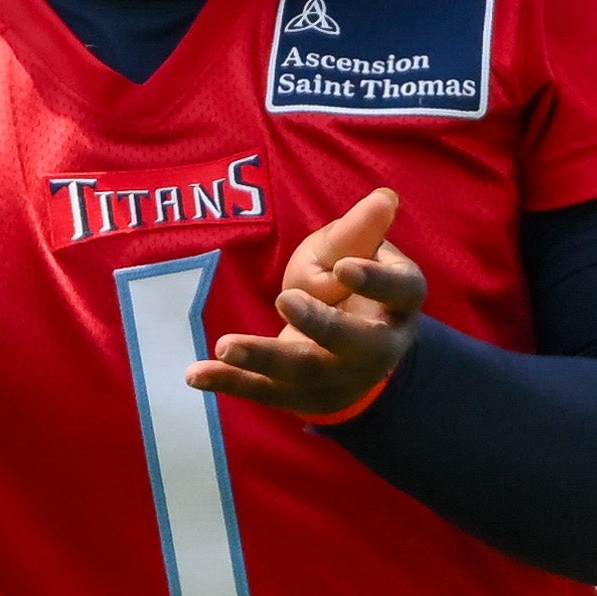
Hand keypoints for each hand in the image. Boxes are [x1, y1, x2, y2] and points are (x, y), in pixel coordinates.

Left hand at [192, 186, 422, 418]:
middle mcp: (377, 349)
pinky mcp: (303, 397)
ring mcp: (340, 379)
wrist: (349, 349)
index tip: (345, 267)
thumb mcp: (354, 253)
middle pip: (354, 343)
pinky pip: (264, 391)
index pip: (400, 292)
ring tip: (226, 345)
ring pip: (303, 372)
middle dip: (320, 324)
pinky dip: (229, 383)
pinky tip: (196, 374)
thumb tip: (384, 198)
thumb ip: (359, 232)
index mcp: (399, 305)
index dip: (376, 282)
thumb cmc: (350, 284)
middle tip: (285, 299)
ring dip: (263, 357)